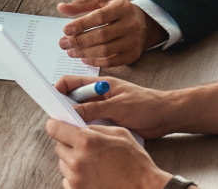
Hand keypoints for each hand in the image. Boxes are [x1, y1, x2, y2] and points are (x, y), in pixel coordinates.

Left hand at [46, 119, 174, 188]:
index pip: (55, 128)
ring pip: (63, 163)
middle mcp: (77, 161)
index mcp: (86, 142)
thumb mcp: (120, 134)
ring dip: (73, 161)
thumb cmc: (136, 163)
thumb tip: (81, 127)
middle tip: (85, 147)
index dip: (56, 125)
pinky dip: (76, 176)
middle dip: (69, 144)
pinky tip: (92, 175)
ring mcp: (76, 179)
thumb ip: (97, 128)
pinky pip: (67, 179)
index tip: (58, 125)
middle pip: (59, 146)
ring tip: (93, 163)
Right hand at [54, 76, 189, 139]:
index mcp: (100, 85)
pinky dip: (86, 131)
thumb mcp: (119, 106)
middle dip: (64, 109)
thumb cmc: (147, 105)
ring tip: (75, 129)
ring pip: (80, 115)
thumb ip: (94, 109)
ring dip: (76, 122)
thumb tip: (72, 113)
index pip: (71, 82)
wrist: (165, 117)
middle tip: (61, 120)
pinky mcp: (107, 122)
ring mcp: (102, 109)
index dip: (58, 90)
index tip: (51, 101)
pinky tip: (87, 136)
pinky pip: (90, 126)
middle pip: (72, 100)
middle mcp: (98, 96)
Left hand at [58, 0, 167, 66]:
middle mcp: (130, 24)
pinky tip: (83, 58)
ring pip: (105, 51)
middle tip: (63, 43)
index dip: (81, 24)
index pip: (99, 17)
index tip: (66, 29)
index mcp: (122, 7)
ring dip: (84, 53)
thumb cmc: (117, 11)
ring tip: (70, 52)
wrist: (143, 24)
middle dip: (79, 41)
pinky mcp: (132, 55)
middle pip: (101, 35)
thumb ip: (81, 4)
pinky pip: (110, 62)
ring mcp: (132, 41)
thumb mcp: (101, 1)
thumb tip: (61, 8)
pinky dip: (94, 62)